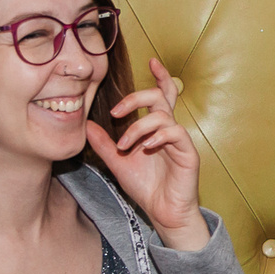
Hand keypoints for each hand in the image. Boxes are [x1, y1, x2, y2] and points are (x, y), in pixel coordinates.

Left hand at [86, 58, 208, 252]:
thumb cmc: (146, 187)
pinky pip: (174, 133)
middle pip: (161, 97)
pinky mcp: (188, 153)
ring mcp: (180, 141)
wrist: (163, 212)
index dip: (159, 77)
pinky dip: (156, 137)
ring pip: (162, 116)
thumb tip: (86, 125)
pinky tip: (145, 148)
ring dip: (138, 127)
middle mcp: (170, 130)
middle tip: (117, 111)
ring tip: (125, 145)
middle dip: (138, 97)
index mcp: (157, 129)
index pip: (161, 95)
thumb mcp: (117, 162)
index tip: (151, 61)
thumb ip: (104, 144)